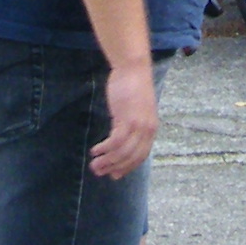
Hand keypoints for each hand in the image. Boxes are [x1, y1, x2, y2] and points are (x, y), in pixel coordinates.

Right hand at [89, 58, 158, 178]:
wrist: (133, 69)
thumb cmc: (132, 86)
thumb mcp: (136, 110)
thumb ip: (131, 125)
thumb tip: (119, 138)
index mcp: (151, 129)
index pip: (140, 156)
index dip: (127, 167)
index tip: (114, 175)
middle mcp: (147, 130)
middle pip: (131, 158)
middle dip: (114, 168)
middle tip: (99, 173)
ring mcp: (138, 126)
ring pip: (122, 152)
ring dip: (107, 161)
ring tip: (94, 165)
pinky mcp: (127, 119)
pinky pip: (115, 142)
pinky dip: (105, 149)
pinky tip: (95, 151)